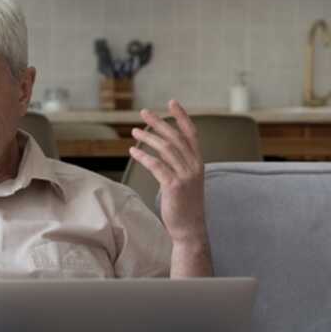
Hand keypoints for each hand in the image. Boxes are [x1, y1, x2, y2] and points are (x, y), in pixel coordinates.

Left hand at [129, 100, 205, 243]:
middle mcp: (194, 166)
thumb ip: (178, 165)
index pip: (192, 134)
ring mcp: (185, 176)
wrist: (189, 228)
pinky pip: (157, 165)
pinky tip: (133, 151)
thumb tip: (161, 152)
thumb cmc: (184, 205)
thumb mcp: (186, 180)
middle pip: (175, 137)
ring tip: (134, 132)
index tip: (171, 102)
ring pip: (165, 149)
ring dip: (148, 138)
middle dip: (159, 122)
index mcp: (198, 163)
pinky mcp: (174, 186)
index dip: (182, 117)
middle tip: (143, 112)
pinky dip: (144, 156)